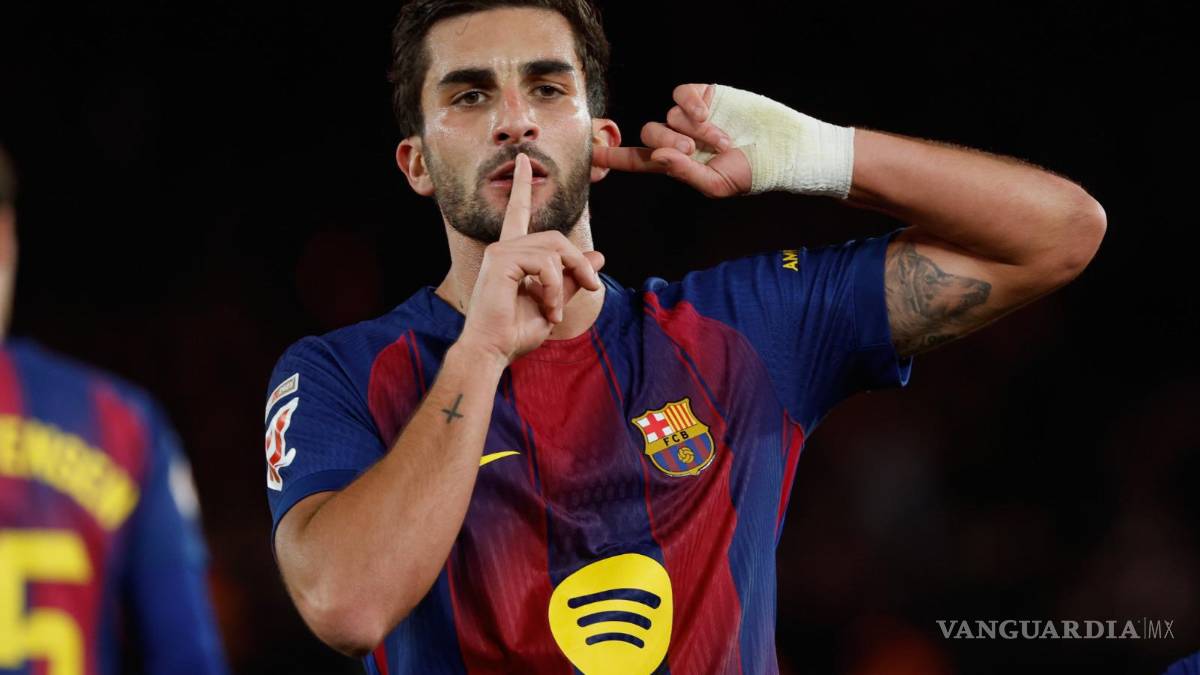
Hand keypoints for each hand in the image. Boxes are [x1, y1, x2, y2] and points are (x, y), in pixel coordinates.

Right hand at [458, 154, 604, 364]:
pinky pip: (545, 264)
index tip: (524, 161)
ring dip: (565, 283)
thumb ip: (572, 279)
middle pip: (555, 238)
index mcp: (511, 255)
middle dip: (579, 262)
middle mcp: (503, 248)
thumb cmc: (516, 333)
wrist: (493, 352)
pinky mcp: (502, 261)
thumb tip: (598, 256)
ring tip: (555, 311)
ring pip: (554, 250)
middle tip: (592, 288)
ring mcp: (500, 252)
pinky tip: (547, 309)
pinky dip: (554, 288)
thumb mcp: (554, 302)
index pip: (518, 214)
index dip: (522, 186)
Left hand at [592, 84, 751, 197]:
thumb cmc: (750, 173)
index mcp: (677, 164)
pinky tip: (707, 113)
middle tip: (694, 151)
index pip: (639, 160)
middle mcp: (679, 138)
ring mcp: (690, 116)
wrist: (780, 148)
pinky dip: (691, 105)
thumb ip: (684, 172)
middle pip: (650, 134)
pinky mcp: (704, 96)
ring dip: (694, 130)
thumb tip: (656, 156)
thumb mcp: (716, 184)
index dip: (614, 157)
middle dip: (669, 143)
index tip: (591, 155)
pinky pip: (681, 95)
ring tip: (722, 141)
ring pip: (669, 117)